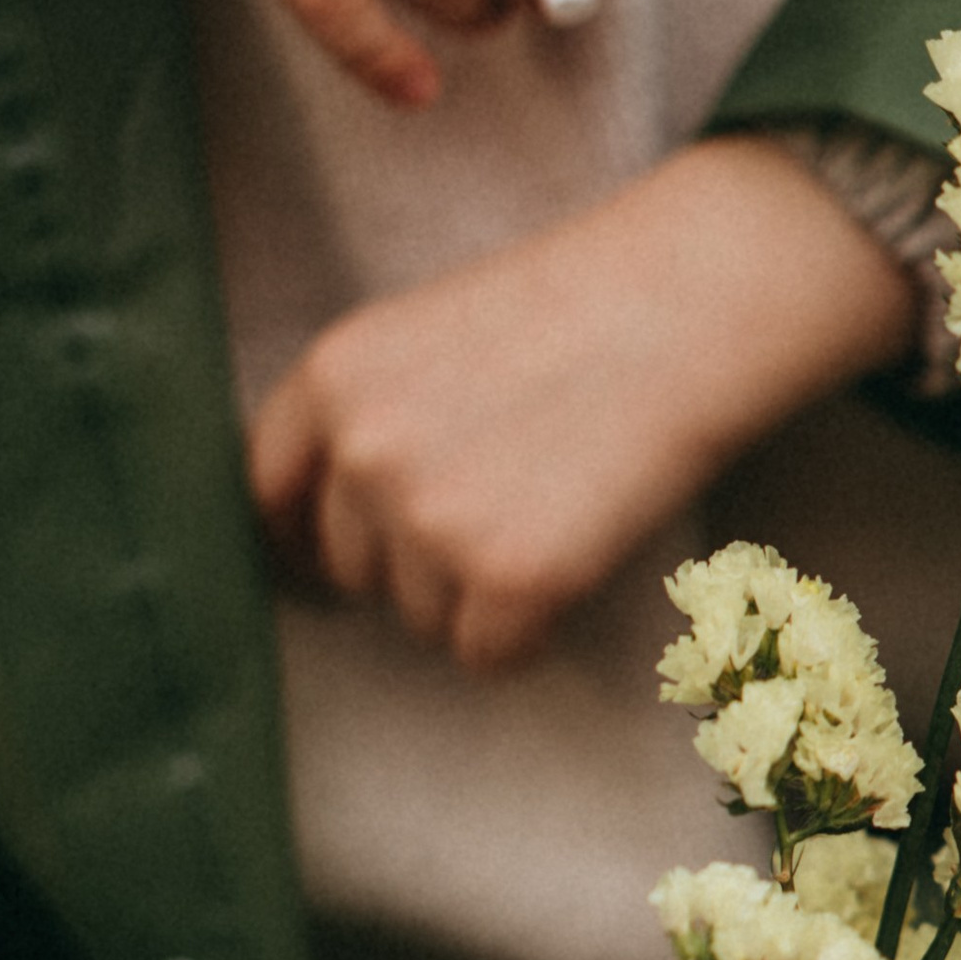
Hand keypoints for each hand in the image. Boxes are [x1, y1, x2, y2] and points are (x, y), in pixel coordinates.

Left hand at [248, 137, 919, 663]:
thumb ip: (365, 415)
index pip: (269, 491)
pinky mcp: (509, 576)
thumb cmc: (576, 311)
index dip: (315, 529)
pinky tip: (571, 565)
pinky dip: (527, 634)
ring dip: (475, 597)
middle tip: (503, 508)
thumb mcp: (425, 334)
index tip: (355, 548)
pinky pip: (486, 655)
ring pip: (419, 619)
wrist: (691, 304)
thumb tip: (328, 525)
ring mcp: (430, 518)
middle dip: (413, 563)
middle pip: (350, 569)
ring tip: (548, 516)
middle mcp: (362, 450)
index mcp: (330, 376)